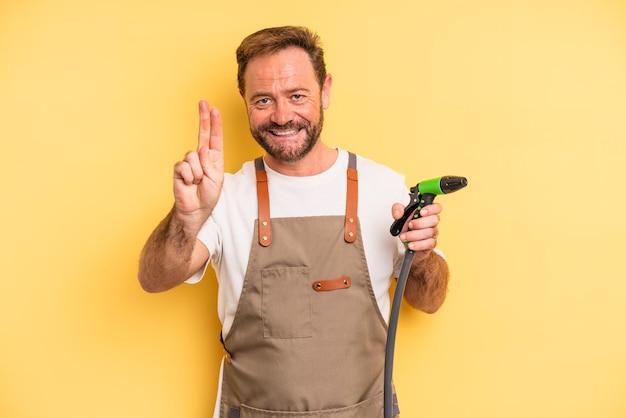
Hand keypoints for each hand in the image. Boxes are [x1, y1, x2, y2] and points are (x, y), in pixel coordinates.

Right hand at [172, 101, 223, 221]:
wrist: (196, 208)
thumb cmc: (208, 194)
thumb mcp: (216, 177)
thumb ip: (210, 162)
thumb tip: (201, 150)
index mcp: (213, 157)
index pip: (214, 137)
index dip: (214, 123)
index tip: (214, 109)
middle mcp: (201, 156)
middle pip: (202, 133)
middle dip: (203, 117)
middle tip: (203, 102)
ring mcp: (189, 161)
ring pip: (193, 157)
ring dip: (198, 172)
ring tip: (198, 182)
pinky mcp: (179, 168)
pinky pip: (185, 166)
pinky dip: (190, 177)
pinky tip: (189, 183)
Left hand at [391, 202, 441, 262]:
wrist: (406, 241)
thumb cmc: (407, 227)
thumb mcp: (400, 215)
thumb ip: (397, 209)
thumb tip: (398, 214)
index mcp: (427, 213)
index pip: (437, 207)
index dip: (431, 209)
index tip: (421, 212)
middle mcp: (432, 222)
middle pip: (434, 219)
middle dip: (419, 223)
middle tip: (409, 225)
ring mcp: (433, 233)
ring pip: (430, 232)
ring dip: (414, 235)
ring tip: (404, 236)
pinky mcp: (431, 244)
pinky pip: (429, 244)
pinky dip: (418, 244)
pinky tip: (411, 244)